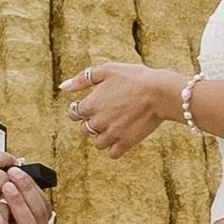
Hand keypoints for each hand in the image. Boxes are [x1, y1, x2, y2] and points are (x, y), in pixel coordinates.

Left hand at [0, 164, 54, 223]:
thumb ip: (12, 202)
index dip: (30, 182)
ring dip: (18, 205)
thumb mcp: (9, 221)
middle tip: (11, 172)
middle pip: (40, 210)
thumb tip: (5, 170)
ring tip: (5, 188)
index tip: (14, 166)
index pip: (42, 200)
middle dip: (26, 188)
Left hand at [61, 63, 183, 155]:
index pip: (73, 114)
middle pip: (84, 129)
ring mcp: (112, 135)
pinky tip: (122, 136)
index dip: (79, 109)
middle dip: (91, 122)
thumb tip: (63, 87)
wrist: (160, 92)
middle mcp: (98, 122)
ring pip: (97, 143)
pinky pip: (112, 153)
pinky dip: (114, 147)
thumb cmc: (135, 78)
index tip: (90, 105)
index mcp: (91, 105)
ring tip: (116, 124)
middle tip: (107, 112)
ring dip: (102, 135)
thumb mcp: (107, 70)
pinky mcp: (126, 143)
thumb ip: (82, 79)